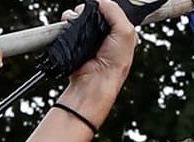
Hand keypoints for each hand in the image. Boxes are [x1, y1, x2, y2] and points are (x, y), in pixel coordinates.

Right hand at [60, 0, 138, 117]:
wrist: (93, 81)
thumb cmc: (114, 64)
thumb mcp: (126, 32)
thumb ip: (116, 12)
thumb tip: (100, 1)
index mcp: (122, 32)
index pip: (113, 10)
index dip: (107, 6)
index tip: (102, 6)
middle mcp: (106, 34)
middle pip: (95, 11)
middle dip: (89, 9)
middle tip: (89, 16)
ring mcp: (90, 38)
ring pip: (80, 15)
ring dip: (76, 14)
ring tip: (77, 21)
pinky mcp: (76, 41)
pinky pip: (69, 24)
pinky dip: (68, 21)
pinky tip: (70, 25)